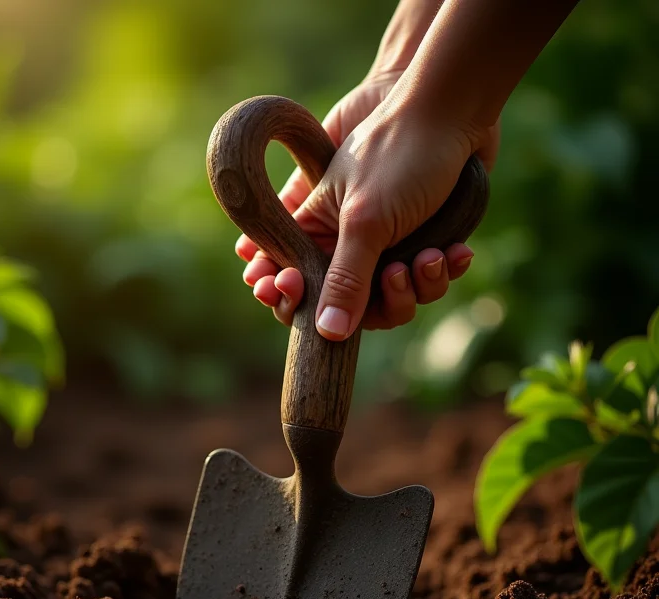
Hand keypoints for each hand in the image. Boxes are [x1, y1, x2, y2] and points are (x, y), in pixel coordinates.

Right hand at [236, 75, 498, 338]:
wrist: (457, 111)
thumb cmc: (399, 154)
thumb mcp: (364, 221)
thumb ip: (345, 279)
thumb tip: (327, 333)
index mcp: (317, 231)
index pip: (295, 285)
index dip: (297, 304)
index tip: (302, 300)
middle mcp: (349, 244)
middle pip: (350, 307)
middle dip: (376, 303)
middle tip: (394, 276)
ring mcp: (388, 246)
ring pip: (393, 300)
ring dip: (414, 288)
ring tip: (428, 258)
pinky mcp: (423, 243)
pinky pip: (427, 282)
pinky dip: (442, 271)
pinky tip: (455, 251)